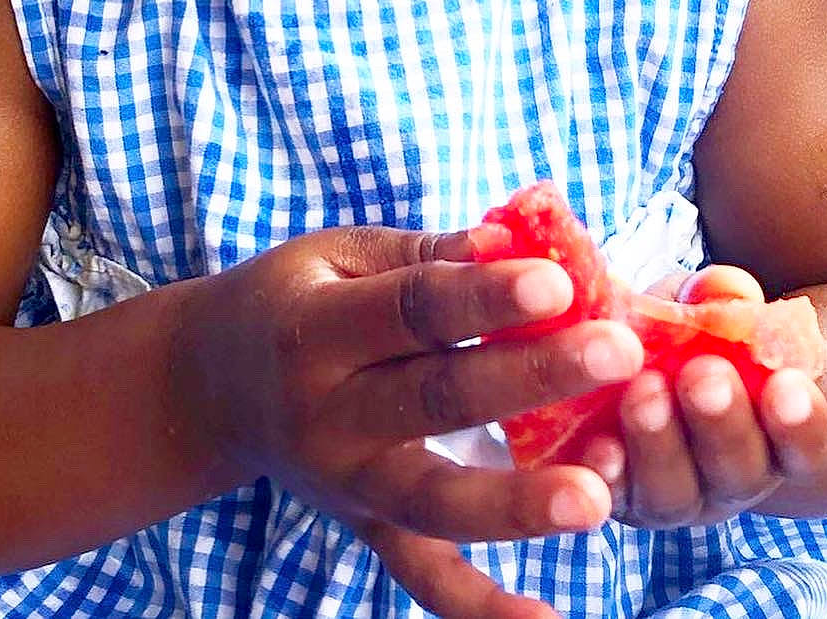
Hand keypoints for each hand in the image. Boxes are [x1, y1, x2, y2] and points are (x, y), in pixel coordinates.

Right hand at [180, 225, 644, 618]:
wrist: (210, 387)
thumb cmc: (295, 299)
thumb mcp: (338, 255)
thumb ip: (424, 257)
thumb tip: (511, 244)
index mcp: (316, 328)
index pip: (411, 310)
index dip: (484, 295)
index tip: (559, 280)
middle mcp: (326, 413)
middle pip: (436, 398)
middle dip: (531, 374)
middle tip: (616, 351)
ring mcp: (345, 482)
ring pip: (434, 501)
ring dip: (518, 501)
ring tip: (599, 495)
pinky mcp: (364, 528)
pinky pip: (424, 577)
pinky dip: (482, 607)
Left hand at [576, 265, 826, 528]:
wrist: (629, 370)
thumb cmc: (684, 337)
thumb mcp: (701, 308)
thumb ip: (718, 297)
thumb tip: (723, 287)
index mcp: (774, 439)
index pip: (808, 448)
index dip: (803, 422)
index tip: (789, 382)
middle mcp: (731, 480)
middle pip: (741, 470)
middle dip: (722, 422)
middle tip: (703, 375)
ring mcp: (674, 496)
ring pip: (677, 492)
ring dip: (661, 443)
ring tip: (646, 391)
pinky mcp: (616, 498)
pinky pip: (613, 498)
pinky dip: (609, 475)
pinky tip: (600, 446)